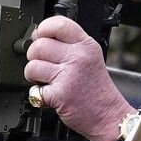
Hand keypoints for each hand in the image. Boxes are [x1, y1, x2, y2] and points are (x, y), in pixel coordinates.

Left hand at [25, 15, 133, 140]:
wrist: (109, 116)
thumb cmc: (96, 89)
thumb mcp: (90, 57)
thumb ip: (70, 46)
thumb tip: (38, 38)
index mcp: (86, 45)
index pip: (58, 24)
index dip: (43, 29)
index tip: (39, 37)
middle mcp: (78, 57)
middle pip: (39, 45)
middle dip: (33, 56)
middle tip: (41, 64)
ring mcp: (68, 75)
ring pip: (32, 66)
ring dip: (32, 76)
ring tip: (44, 80)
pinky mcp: (60, 94)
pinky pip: (34, 89)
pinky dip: (38, 94)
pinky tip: (50, 95)